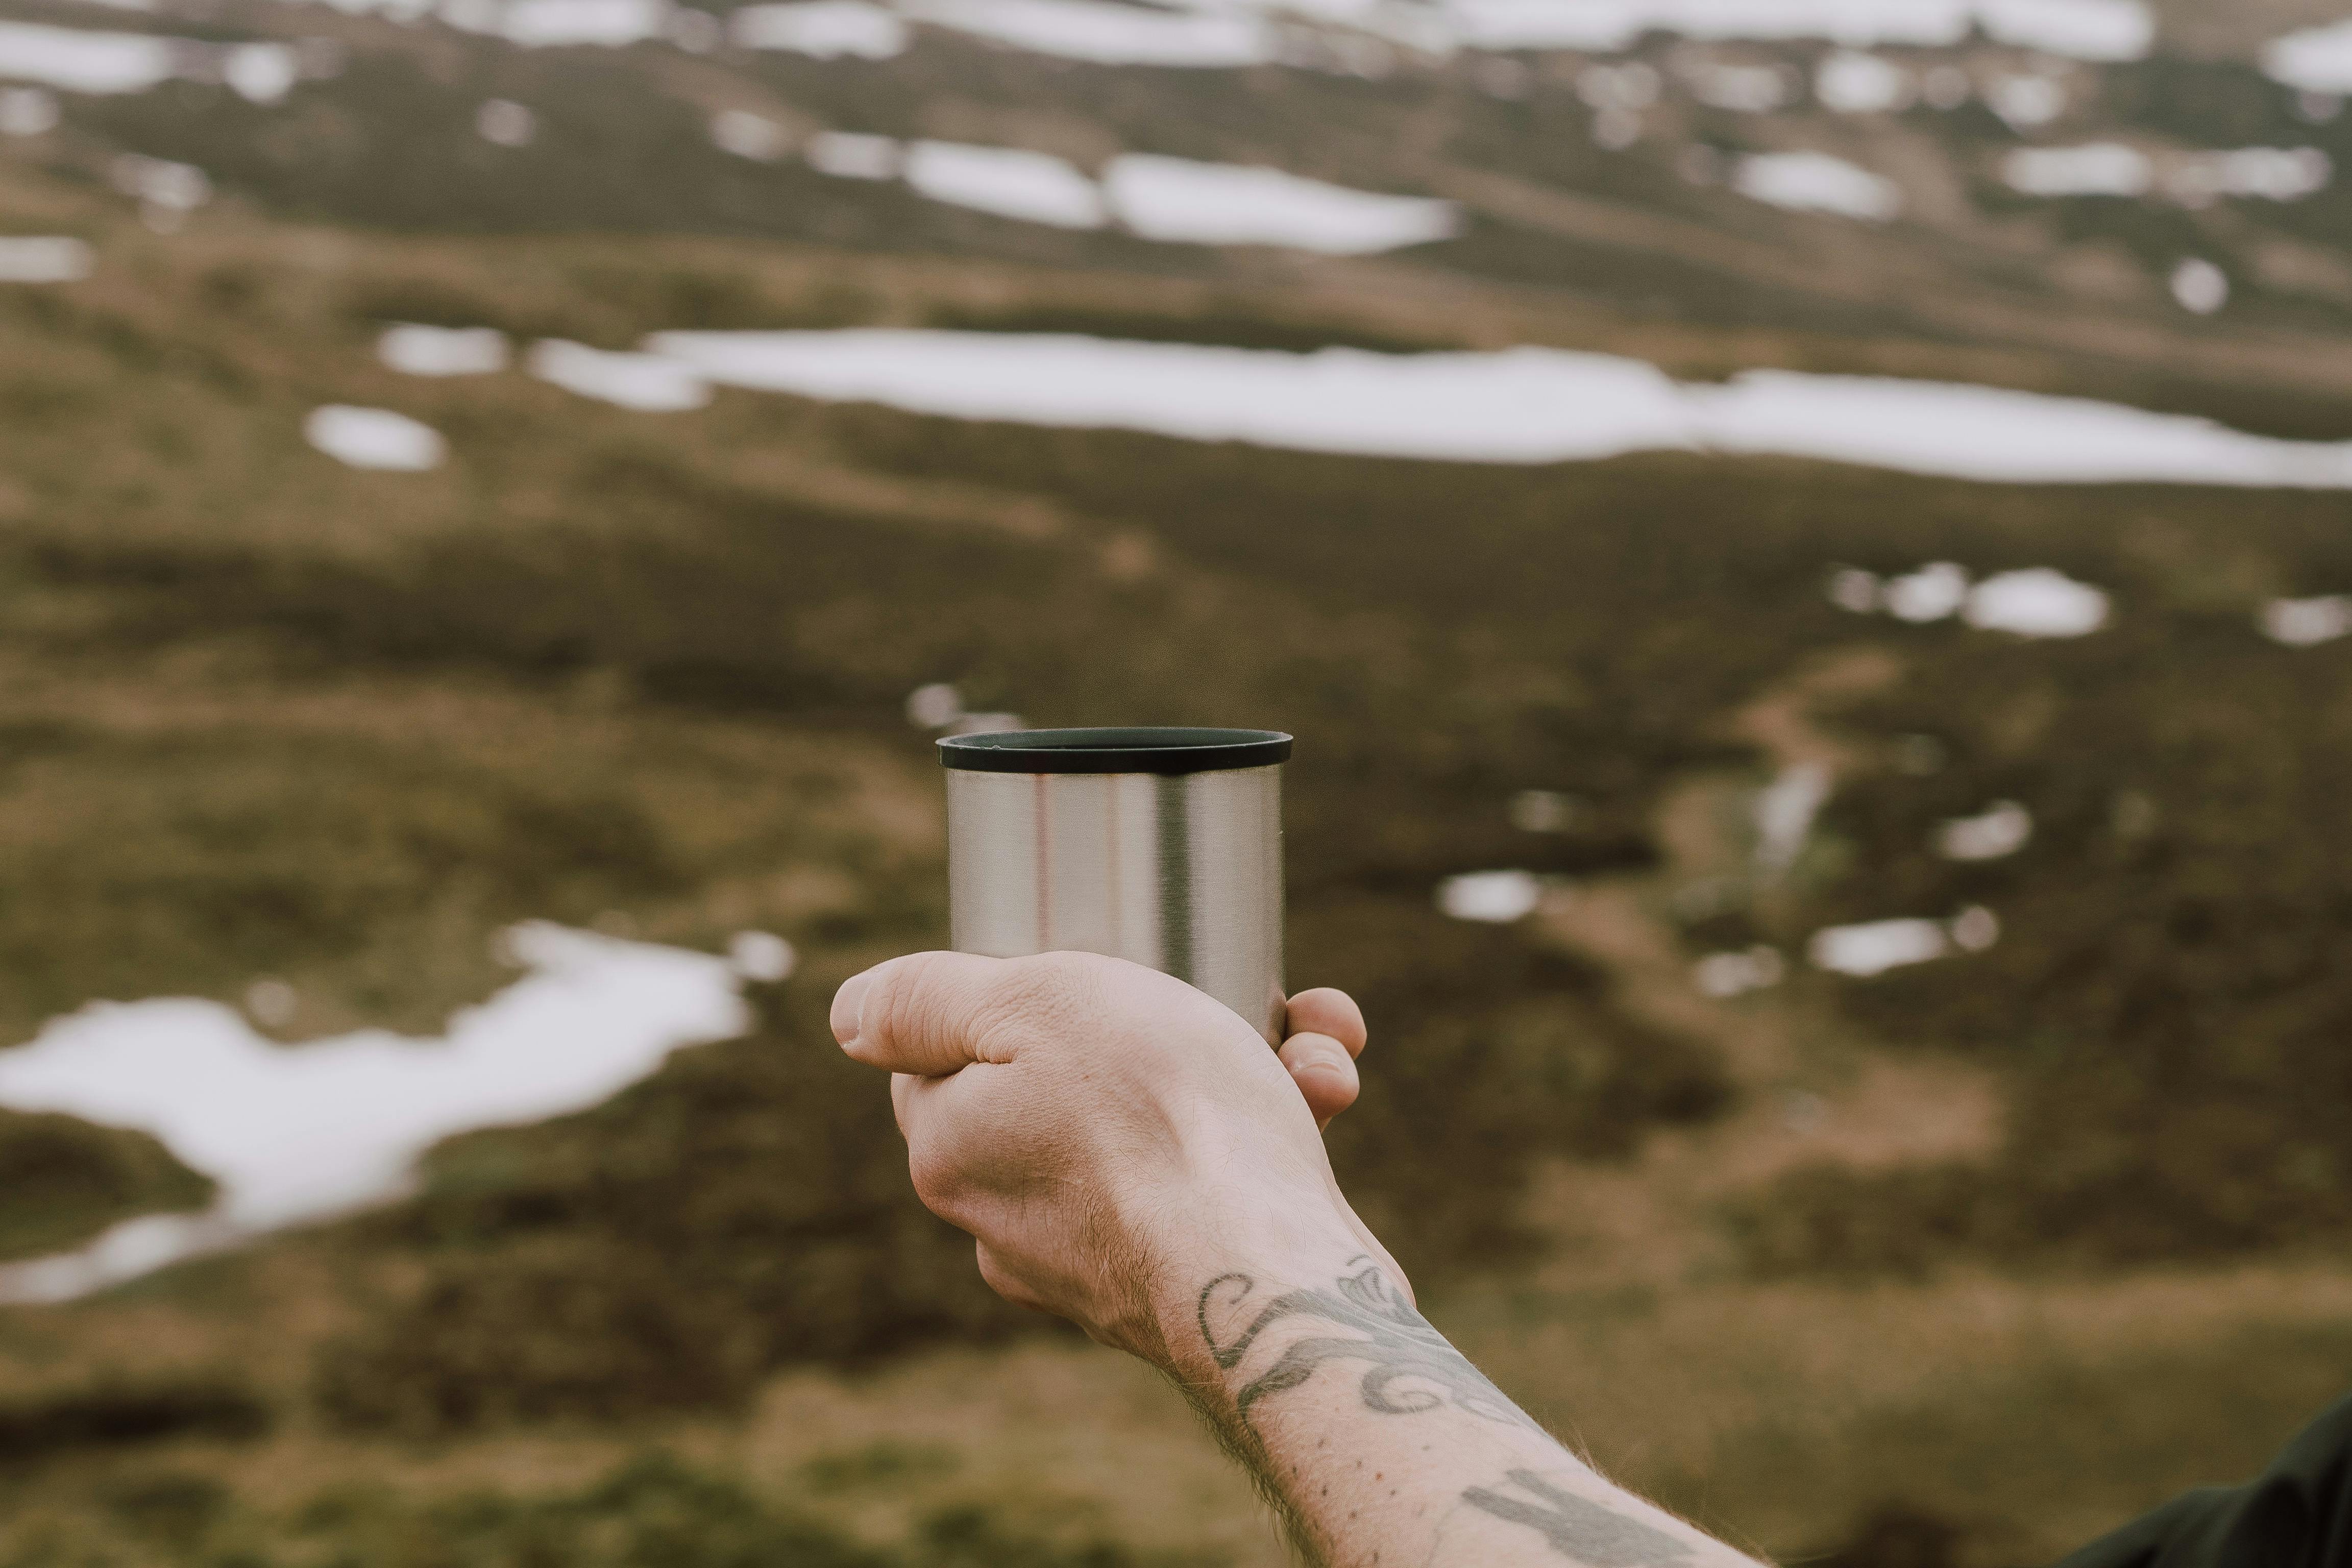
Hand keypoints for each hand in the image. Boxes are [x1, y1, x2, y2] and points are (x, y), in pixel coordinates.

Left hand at [830, 951, 1405, 1364]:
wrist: (1279, 1285)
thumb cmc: (1164, 1123)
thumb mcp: (1039, 1002)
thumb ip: (932, 999)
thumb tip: (850, 1014)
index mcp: (953, 1147)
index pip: (958, 1049)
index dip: (1034, 993)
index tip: (1109, 965)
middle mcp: (1009, 1219)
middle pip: (1076, 1081)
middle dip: (1176, 1023)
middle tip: (1247, 992)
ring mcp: (1096, 1265)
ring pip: (1164, 1130)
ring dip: (1247, 1070)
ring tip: (1314, 1044)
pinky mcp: (1180, 1291)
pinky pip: (1217, 1189)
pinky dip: (1273, 1139)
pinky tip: (1323, 1099)